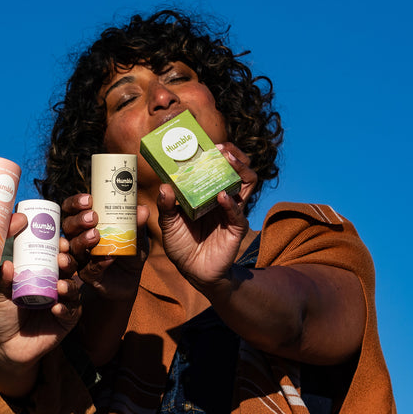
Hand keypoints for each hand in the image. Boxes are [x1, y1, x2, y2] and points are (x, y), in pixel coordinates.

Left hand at [0, 247, 81, 397]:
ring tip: (60, 286)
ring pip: (73, 290)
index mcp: (40, 275)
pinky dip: (65, 309)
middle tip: (61, 258)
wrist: (3, 347)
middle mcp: (54, 286)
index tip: (58, 240)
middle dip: (68, 262)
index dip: (58, 248)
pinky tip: (56, 308)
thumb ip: (3, 281)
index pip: (53, 257)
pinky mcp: (65, 322)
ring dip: (69, 285)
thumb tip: (7, 263)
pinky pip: (71, 313)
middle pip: (68, 270)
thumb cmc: (1, 316)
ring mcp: (61, 303)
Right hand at [61, 193, 147, 302]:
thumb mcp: (135, 236)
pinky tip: (109, 258)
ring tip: (96, 235)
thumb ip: (137, 224)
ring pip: (73, 247)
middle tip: (92, 217)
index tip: (88, 199)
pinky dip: (98, 262)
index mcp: (86, 224)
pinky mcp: (88, 276)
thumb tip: (142, 209)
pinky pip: (88, 269)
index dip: (75, 203)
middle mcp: (79, 239)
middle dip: (78, 220)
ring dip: (82, 240)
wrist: (130, 280)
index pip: (72, 209)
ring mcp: (82, 258)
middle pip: (68, 226)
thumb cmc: (127, 252)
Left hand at [157, 142, 255, 290]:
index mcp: (206, 191)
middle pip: (237, 169)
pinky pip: (238, 212)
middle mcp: (222, 196)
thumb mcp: (168, 223)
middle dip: (232, 154)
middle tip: (221, 148)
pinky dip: (230, 203)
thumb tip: (165, 187)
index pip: (216, 165)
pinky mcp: (236, 227)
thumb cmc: (181, 243)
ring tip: (227, 160)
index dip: (215, 152)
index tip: (206, 142)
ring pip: (247, 183)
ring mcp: (231, 210)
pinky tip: (221, 196)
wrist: (194, 271)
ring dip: (238, 169)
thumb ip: (166, 206)